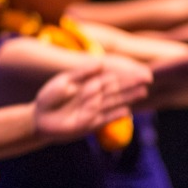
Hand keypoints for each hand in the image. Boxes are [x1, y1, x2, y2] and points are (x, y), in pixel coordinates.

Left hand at [32, 57, 150, 142]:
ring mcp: (93, 110)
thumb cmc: (50, 98)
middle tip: (148, 79)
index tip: (138, 69)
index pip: (111, 77)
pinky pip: (105, 119)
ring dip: (128, 97)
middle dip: (132, 84)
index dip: (125, 73)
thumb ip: (83, 73)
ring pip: (114, 102)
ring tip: (143, 92)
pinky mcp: (89, 124)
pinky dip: (115, 115)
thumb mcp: (65, 80)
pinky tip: (127, 111)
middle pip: (117, 89)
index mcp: (89, 84)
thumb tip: (101, 63)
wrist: (38, 118)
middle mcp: (95, 96)